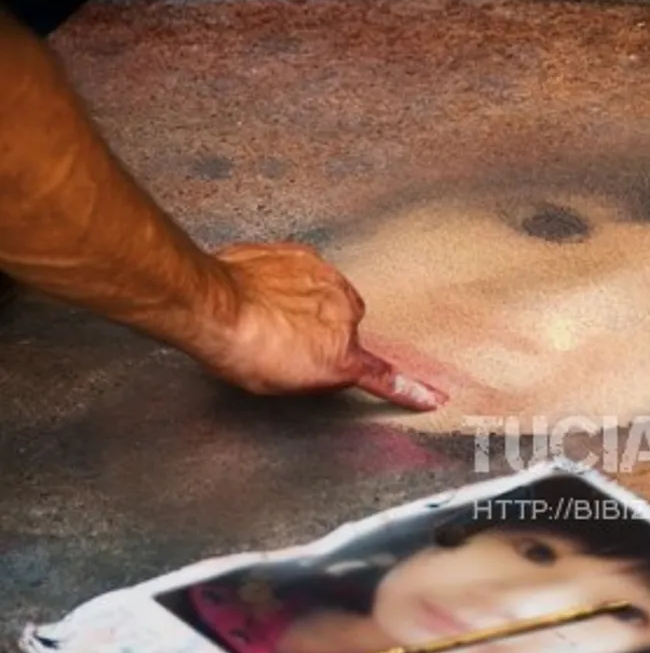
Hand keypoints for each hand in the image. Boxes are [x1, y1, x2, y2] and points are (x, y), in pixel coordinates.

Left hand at [196, 242, 446, 409]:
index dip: (411, 390)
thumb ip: (318, 374)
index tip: (433, 396)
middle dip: (327, 333)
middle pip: (349, 328)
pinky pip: (306, 272)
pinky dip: (290, 282)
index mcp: (342, 357)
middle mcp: (345, 316)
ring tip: (273, 312)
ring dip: (310, 304)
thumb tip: (328, 367)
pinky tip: (265, 291)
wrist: (214, 304)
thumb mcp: (282, 384)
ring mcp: (328, 281)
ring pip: (330, 296)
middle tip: (289, 340)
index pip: (383, 378)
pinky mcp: (306, 256)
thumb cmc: (241, 348)